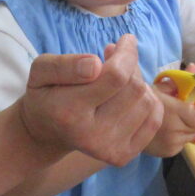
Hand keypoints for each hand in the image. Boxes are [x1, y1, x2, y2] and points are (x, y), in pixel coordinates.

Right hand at [20, 34, 162, 167]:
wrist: (47, 132)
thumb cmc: (46, 94)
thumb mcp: (41, 71)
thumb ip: (64, 64)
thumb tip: (95, 64)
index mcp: (69, 112)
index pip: (116, 76)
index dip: (126, 53)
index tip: (125, 40)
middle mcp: (92, 136)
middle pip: (135, 88)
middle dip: (130, 66)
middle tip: (116, 59)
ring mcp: (109, 149)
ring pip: (147, 102)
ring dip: (137, 83)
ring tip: (118, 80)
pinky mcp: (123, 155)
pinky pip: (154, 118)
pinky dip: (146, 101)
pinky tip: (127, 97)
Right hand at [144, 66, 194, 156]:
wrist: (120, 122)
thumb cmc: (140, 102)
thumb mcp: (159, 87)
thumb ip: (180, 80)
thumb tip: (193, 67)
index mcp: (172, 112)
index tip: (191, 105)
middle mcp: (173, 131)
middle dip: (193, 120)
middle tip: (180, 112)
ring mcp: (170, 145)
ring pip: (190, 137)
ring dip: (185, 129)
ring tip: (171, 121)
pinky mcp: (167, 153)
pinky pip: (182, 145)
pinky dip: (178, 138)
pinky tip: (166, 131)